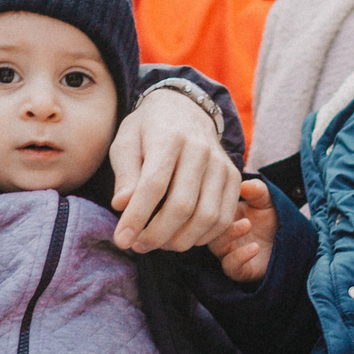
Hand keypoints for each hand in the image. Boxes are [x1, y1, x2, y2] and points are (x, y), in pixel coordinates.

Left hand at [110, 86, 240, 252]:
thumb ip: (124, 174)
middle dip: (157, 234)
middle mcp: (200, 150)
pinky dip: (203, 236)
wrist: (185, 109)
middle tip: (137, 245)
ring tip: (158, 243)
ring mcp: (221, 164)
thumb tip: (121, 205)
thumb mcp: (126, 142)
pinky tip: (182, 237)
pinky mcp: (233, 177)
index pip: (153, 185)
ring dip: (180, 240)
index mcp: (169, 137)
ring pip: (207, 216)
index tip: (120, 240)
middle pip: (182, 206)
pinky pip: (224, 217)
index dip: (136, 217)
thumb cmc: (148, 130)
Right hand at [210, 177, 278, 284]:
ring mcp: (226, 252)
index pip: (208, 207)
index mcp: (221, 214)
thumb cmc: (270, 219)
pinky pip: (230, 266)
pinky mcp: (237, 270)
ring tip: (247, 225)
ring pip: (216, 246)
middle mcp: (219, 233)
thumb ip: (257, 191)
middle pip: (206, 226)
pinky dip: (239, 257)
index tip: (225, 191)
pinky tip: (254, 247)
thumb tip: (244, 184)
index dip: (213, 200)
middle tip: (235, 207)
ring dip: (230, 235)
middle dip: (218, 218)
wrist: (288, 243)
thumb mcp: (265, 200)